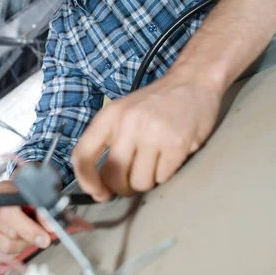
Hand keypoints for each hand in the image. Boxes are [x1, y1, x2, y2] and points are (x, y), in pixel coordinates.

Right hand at [0, 178, 51, 263]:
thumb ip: (44, 211)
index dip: (28, 229)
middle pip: (8, 236)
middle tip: (38, 234)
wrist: (11, 195)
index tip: (44, 239)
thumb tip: (50, 228)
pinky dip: (11, 255)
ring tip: (26, 236)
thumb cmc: (24, 196)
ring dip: (21, 247)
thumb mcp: (38, 196)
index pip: (8, 214)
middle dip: (29, 239)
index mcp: (0, 191)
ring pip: (4, 249)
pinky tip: (16, 242)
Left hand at [72, 75, 221, 198]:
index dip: (86, 181)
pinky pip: (163, 178)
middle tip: (132, 180)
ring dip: (147, 180)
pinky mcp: (176, 143)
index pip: (82, 155)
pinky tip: (170, 156)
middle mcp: (128, 123)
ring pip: (140, 182)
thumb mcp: (123, 112)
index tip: (97, 192)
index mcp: (109, 116)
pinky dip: (165, 174)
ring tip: (154, 162)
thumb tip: (100, 183)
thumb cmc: (156, 102)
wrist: (192, 81)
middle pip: (113, 176)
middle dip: (123, 187)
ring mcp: (152, 133)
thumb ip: (109, 141)